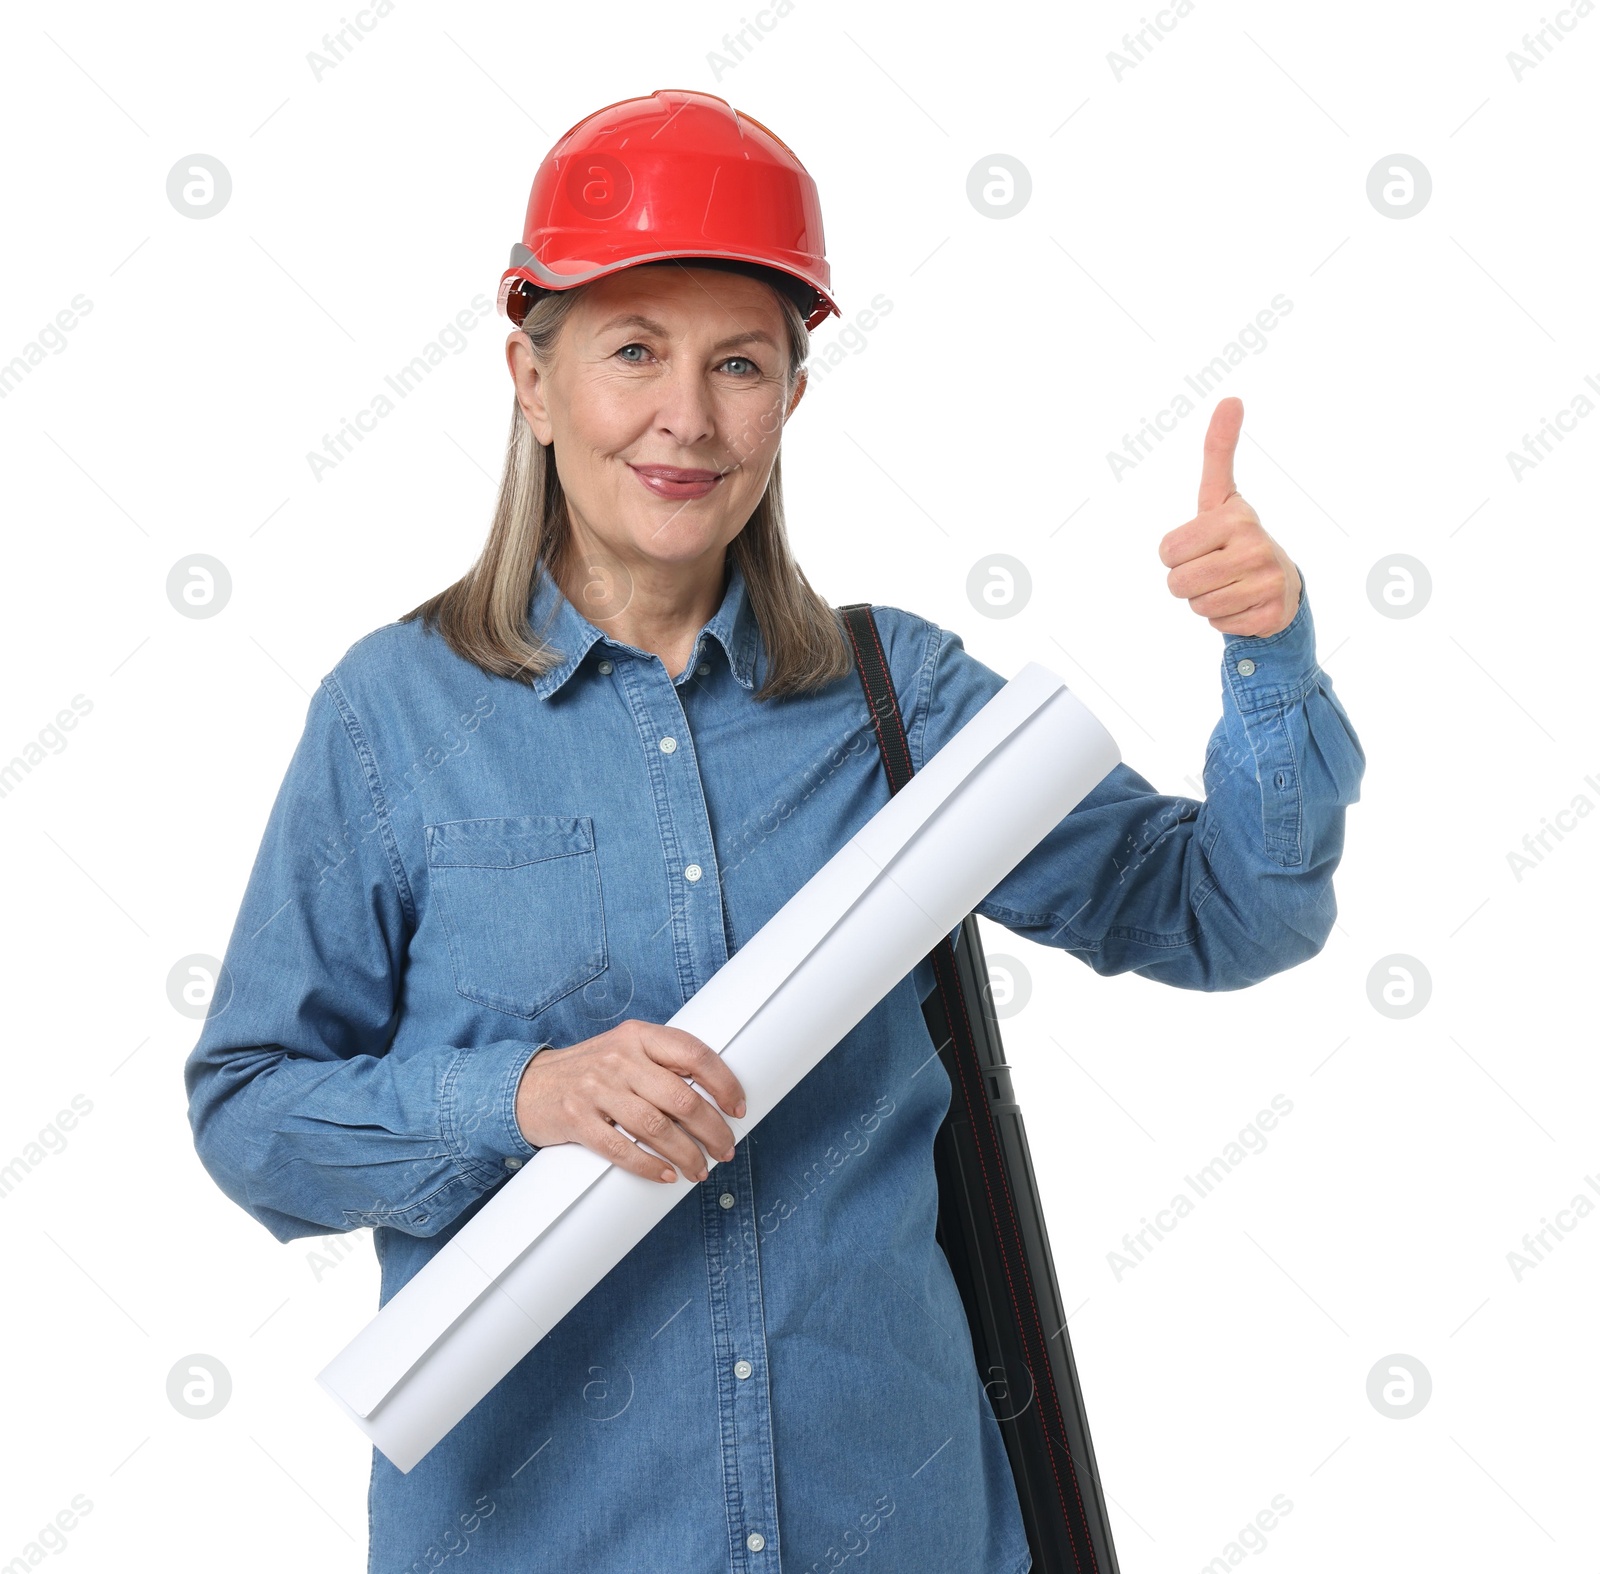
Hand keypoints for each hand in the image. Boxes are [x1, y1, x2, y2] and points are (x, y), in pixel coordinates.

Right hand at [514, 1019, 746, 1184]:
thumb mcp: (625, 1051)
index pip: (694, 1054)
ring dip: (686, 1154)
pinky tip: (666, 1174)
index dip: (723, 1082)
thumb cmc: (590, 1071)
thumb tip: (713, 1096)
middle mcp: (619, 1058)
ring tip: (700, 1169)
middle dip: (712, 1130)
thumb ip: (661, 1064)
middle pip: (681, 1098)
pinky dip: (650, 1166)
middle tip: (725, 1149)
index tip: (737, 1108)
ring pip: (656, 1127)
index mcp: (638, 1036)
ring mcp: (596, 1088)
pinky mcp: (577, 1119)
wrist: (528, 1085)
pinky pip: (621, 1150)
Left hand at [1158, 397, 1301, 637]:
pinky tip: (1244, 604)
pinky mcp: (1270, 612)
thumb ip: (1219, 450)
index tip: (1202, 544)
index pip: (1167, 552)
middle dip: (1187, 583)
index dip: (1176, 555)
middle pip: (1177, 583)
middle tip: (1214, 570)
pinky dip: (1226, 620)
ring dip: (1205, 602)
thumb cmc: (1237, 538)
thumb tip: (1230, 398)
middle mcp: (1255, 545)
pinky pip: (1220, 625)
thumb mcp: (1221, 495)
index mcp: (1235, 517)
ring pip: (1197, 606)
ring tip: (1229, 586)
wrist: (1282, 584)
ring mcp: (1266, 580)